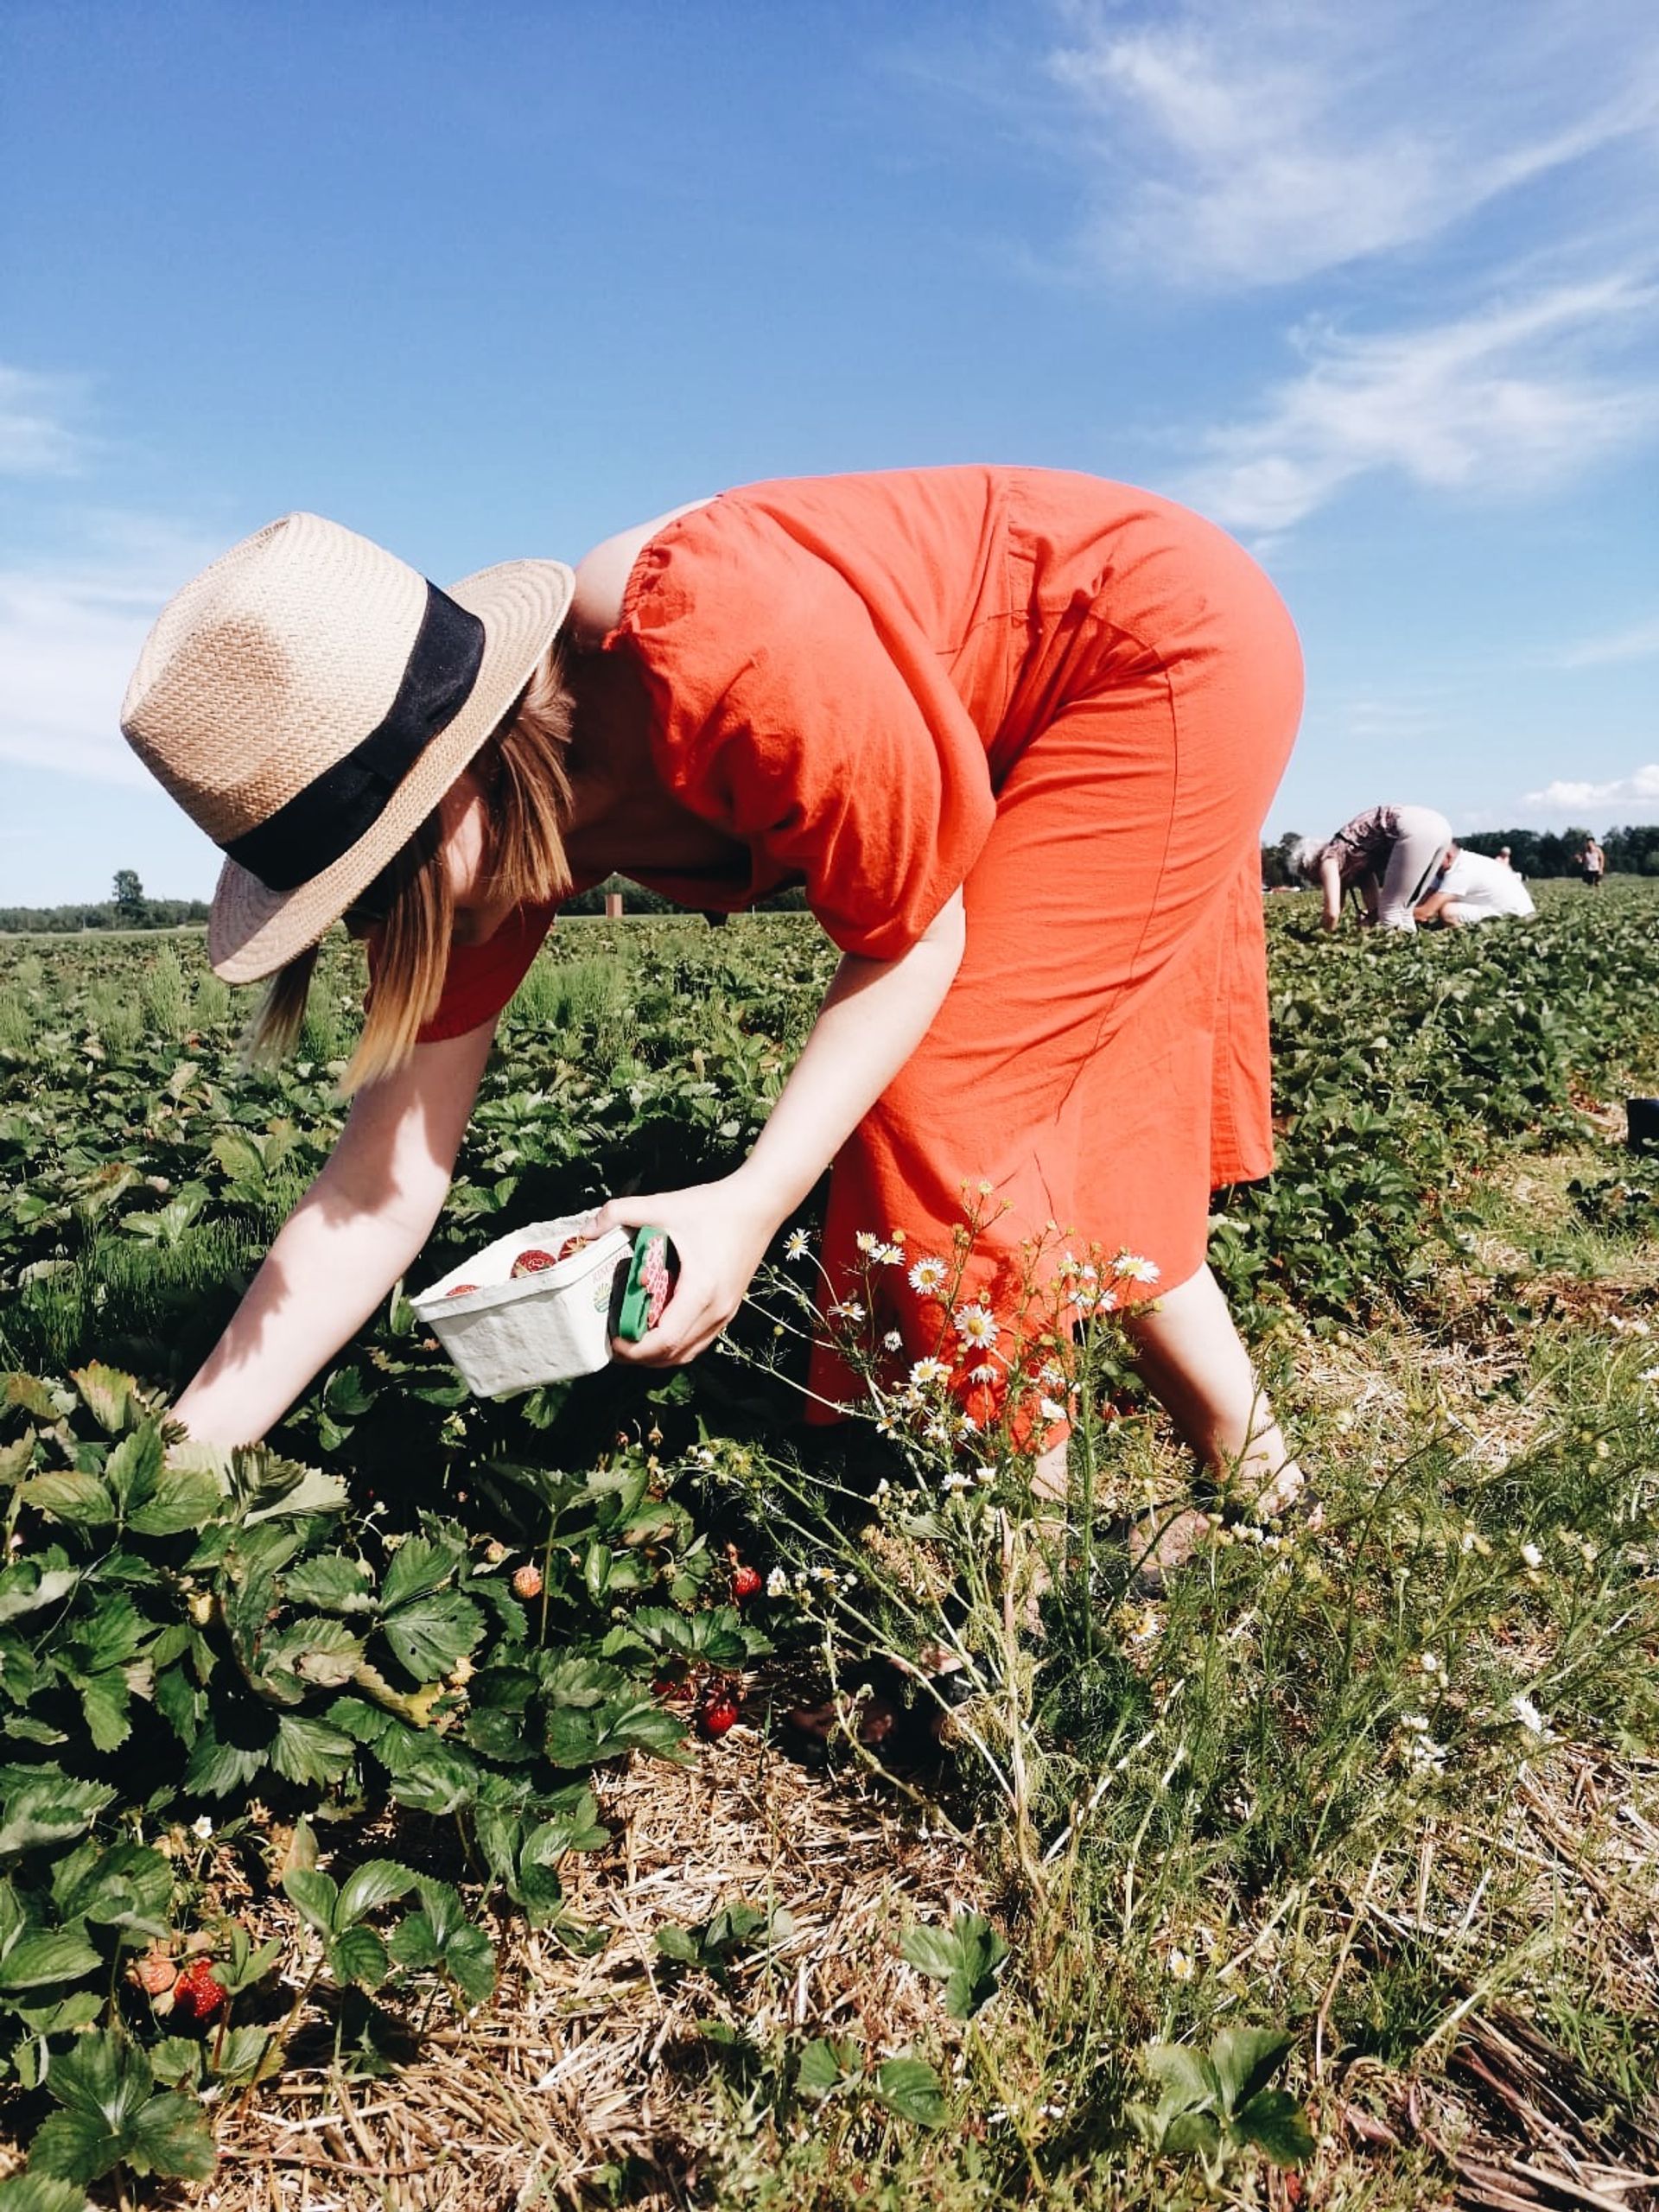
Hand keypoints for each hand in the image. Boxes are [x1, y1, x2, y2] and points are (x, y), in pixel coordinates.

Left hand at [595, 1173, 779, 1365]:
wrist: (759, 1204)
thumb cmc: (714, 1206)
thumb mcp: (664, 1206)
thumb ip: (620, 1213)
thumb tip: (585, 1231)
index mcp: (701, 1291)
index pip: (664, 1341)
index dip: (633, 1348)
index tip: (611, 1337)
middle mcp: (716, 1310)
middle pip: (673, 1355)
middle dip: (639, 1356)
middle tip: (613, 1341)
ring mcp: (726, 1313)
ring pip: (687, 1352)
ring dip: (657, 1354)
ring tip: (632, 1339)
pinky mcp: (729, 1309)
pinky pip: (699, 1340)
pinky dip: (675, 1344)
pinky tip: (657, 1327)